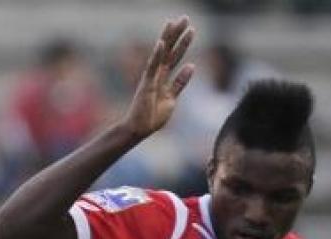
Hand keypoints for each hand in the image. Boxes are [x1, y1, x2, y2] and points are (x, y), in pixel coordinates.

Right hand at [122, 16, 195, 141]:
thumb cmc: (152, 117)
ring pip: (162, 55)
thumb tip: (192, 66)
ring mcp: (151, 78)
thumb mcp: (171, 98)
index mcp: (164, 78)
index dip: (183, 43)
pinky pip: (152, 68)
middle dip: (178, 35)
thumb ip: (180, 82)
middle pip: (170, 51)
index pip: (175, 57)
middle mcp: (157, 75)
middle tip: (185, 18)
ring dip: (169, 39)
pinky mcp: (146, 85)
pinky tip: (161, 43)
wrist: (138, 130)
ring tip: (175, 23)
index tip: (191, 29)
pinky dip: (156, 56)